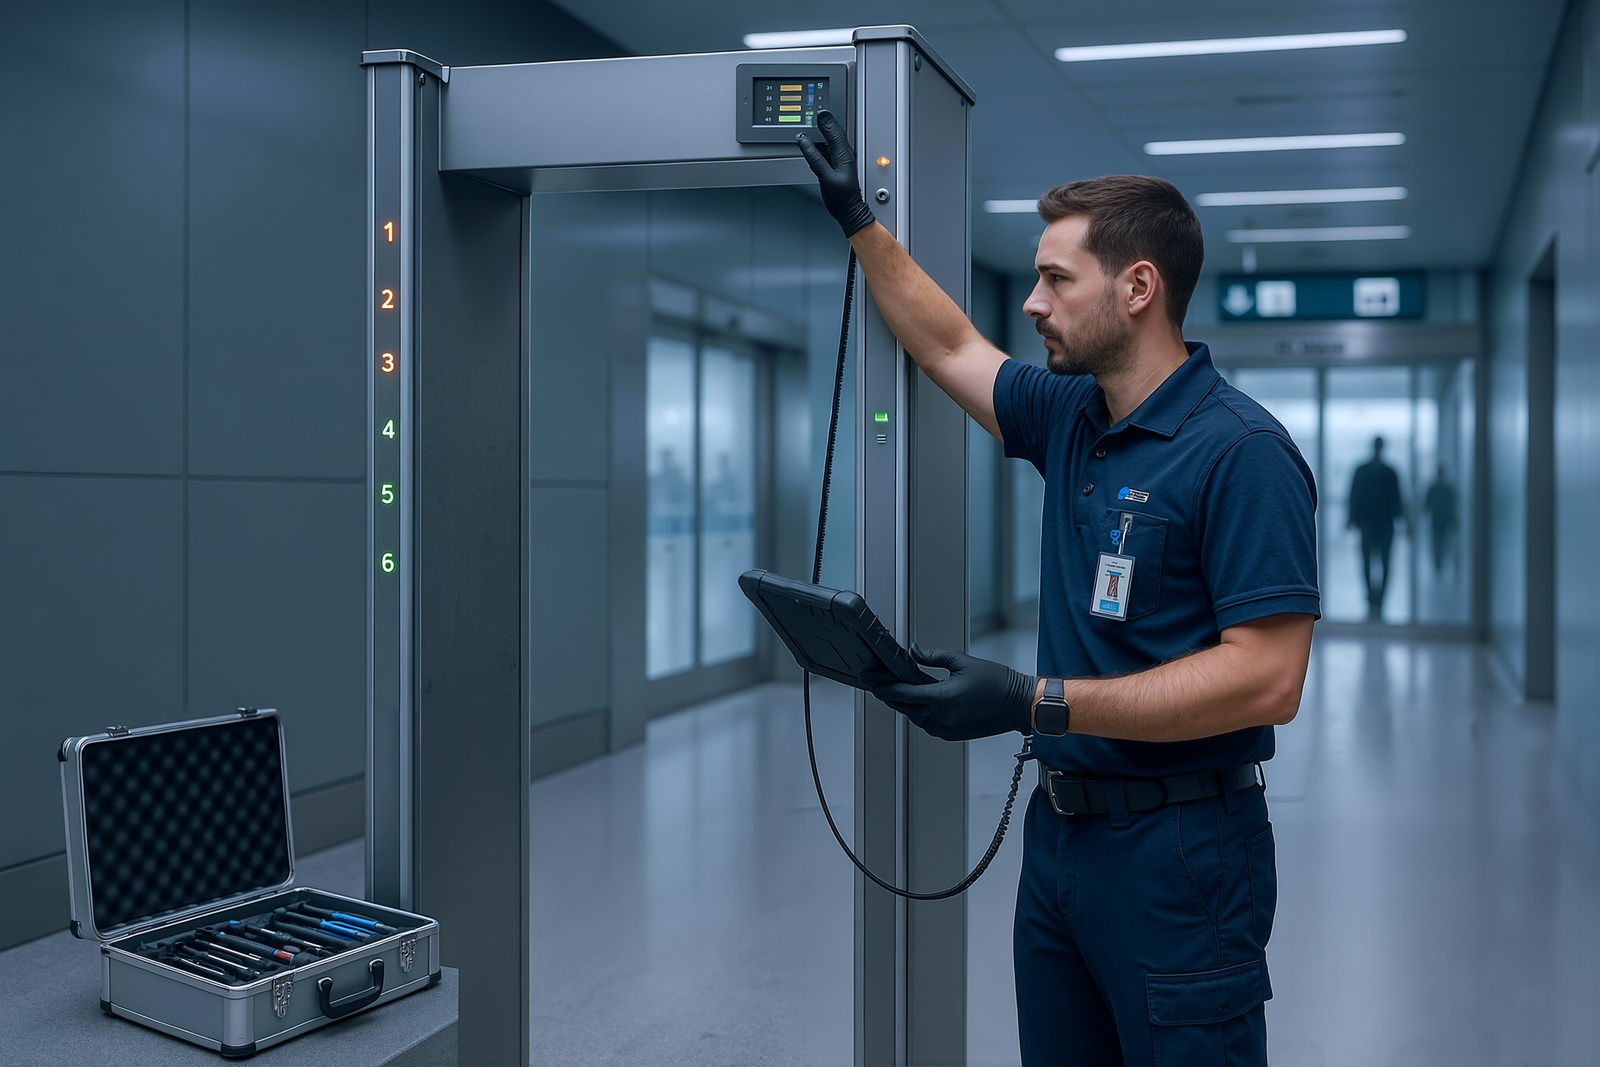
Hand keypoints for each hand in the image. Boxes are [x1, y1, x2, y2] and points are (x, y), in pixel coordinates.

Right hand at [797, 110, 875, 237]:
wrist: (848, 211)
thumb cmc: (842, 198)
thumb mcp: (826, 177)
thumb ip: (815, 158)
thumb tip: (805, 142)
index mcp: (844, 154)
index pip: (834, 132)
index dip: (825, 120)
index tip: (817, 112)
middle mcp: (843, 154)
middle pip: (832, 133)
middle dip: (822, 123)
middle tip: (812, 114)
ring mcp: (838, 159)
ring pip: (827, 141)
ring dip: (819, 134)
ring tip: (808, 128)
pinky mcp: (833, 165)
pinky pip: (824, 150)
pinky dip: (817, 146)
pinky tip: (810, 145)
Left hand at [862, 645, 1036, 741]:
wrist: (1018, 705)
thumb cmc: (996, 683)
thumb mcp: (962, 662)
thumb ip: (933, 657)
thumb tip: (914, 652)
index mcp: (942, 699)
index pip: (903, 693)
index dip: (882, 685)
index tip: (869, 678)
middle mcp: (940, 718)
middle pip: (904, 706)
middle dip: (890, 692)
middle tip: (878, 678)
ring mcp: (945, 729)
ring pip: (914, 715)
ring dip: (905, 702)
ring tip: (898, 685)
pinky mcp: (950, 734)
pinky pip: (926, 722)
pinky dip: (919, 710)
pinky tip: (918, 697)